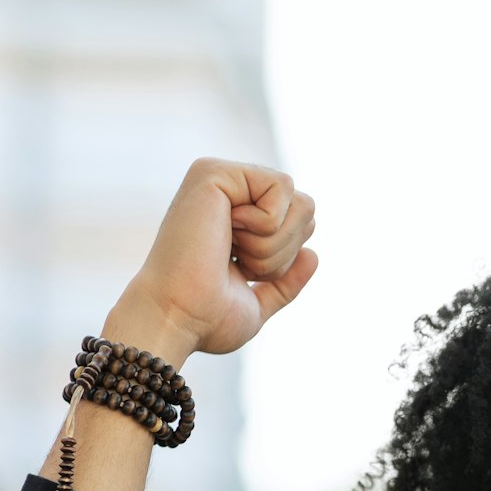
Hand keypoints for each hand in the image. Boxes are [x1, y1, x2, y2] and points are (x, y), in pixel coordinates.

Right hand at [110, 158, 318, 365]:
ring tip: (229, 250)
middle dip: (283, 251)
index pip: (302, 224)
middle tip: (237, 263)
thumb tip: (313, 255)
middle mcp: (228, 193)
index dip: (286, 257)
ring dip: (273, 243)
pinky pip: (282, 187)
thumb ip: (284, 283)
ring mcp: (220, 178)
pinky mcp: (214, 171)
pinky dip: (265, 224)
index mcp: (236, 219)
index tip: (242, 271)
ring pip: (300, 201)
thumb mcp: (256, 303)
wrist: (177, 318)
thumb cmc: (207, 318)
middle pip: (307, 208)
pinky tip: (226, 234)